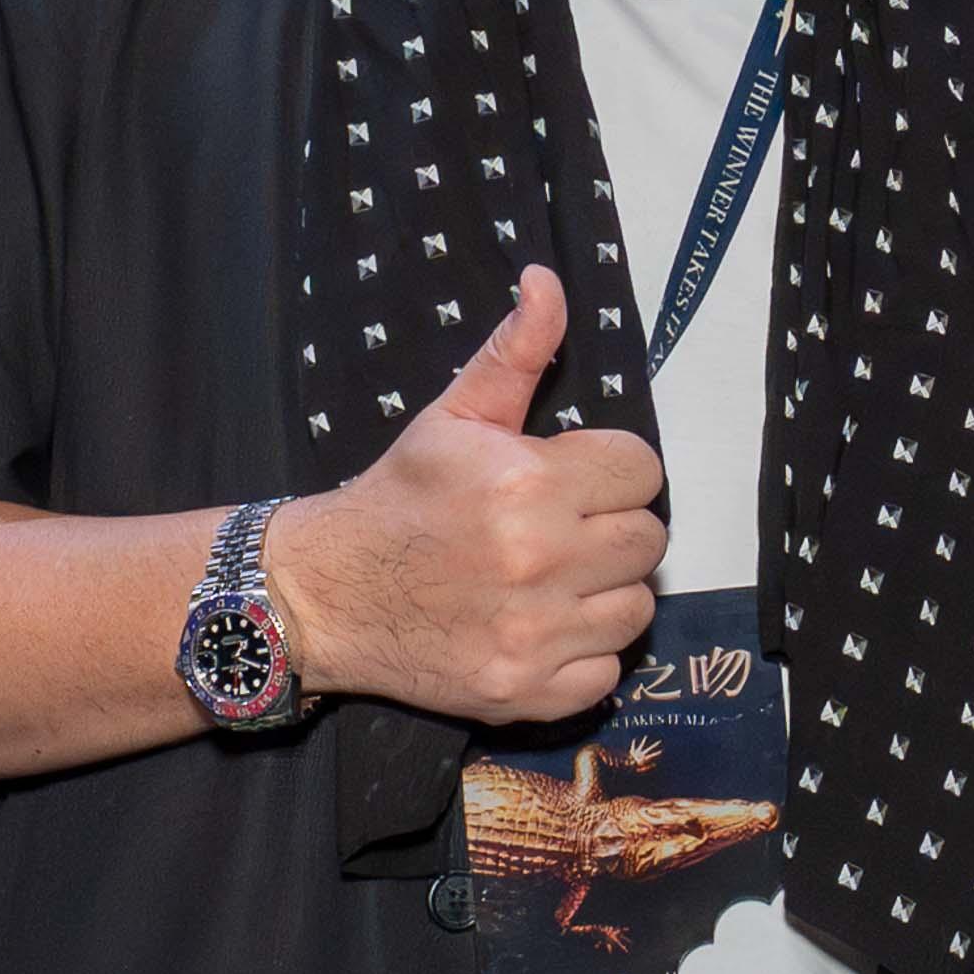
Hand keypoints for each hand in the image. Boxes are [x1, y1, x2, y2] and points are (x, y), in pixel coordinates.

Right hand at [258, 270, 665, 726]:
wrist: (324, 595)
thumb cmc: (398, 498)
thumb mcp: (454, 416)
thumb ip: (516, 351)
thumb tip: (548, 281)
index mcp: (529, 483)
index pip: (642, 469)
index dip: (610, 470)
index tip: (573, 479)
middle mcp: (541, 560)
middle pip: (648, 539)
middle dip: (609, 528)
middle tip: (559, 530)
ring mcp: (536, 633)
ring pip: (636, 607)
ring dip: (603, 593)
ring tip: (551, 580)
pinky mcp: (527, 691)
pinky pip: (606, 672)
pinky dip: (581, 655)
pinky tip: (539, 628)